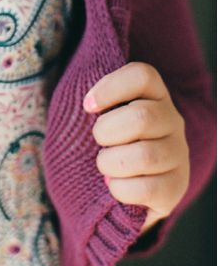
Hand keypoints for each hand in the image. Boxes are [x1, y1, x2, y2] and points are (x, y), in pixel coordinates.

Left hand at [86, 61, 189, 228]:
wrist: (123, 182)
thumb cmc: (104, 140)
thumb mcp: (98, 114)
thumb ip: (94, 103)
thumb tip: (86, 105)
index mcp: (153, 95)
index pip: (142, 75)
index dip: (111, 87)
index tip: (87, 106)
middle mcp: (172, 121)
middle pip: (142, 117)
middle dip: (106, 132)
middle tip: (99, 142)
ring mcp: (178, 154)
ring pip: (145, 155)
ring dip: (111, 163)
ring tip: (106, 166)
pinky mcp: (176, 187)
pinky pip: (147, 189)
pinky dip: (120, 189)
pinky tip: (115, 185)